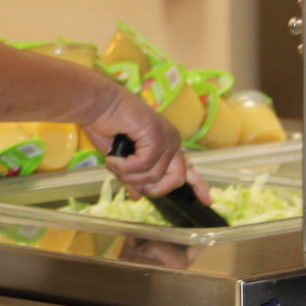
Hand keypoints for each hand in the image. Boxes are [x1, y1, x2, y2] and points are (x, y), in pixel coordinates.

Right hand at [84, 87, 201, 199]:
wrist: (98, 104)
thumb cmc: (107, 126)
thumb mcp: (121, 159)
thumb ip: (132, 175)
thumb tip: (136, 196)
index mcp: (166, 145)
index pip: (188, 169)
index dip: (198, 185)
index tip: (207, 201)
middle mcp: (171, 141)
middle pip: (176, 179)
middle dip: (152, 188)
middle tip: (131, 185)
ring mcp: (166, 138)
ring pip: (154, 175)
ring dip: (128, 176)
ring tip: (113, 163)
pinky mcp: (157, 136)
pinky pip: (143, 164)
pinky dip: (124, 166)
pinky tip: (112, 157)